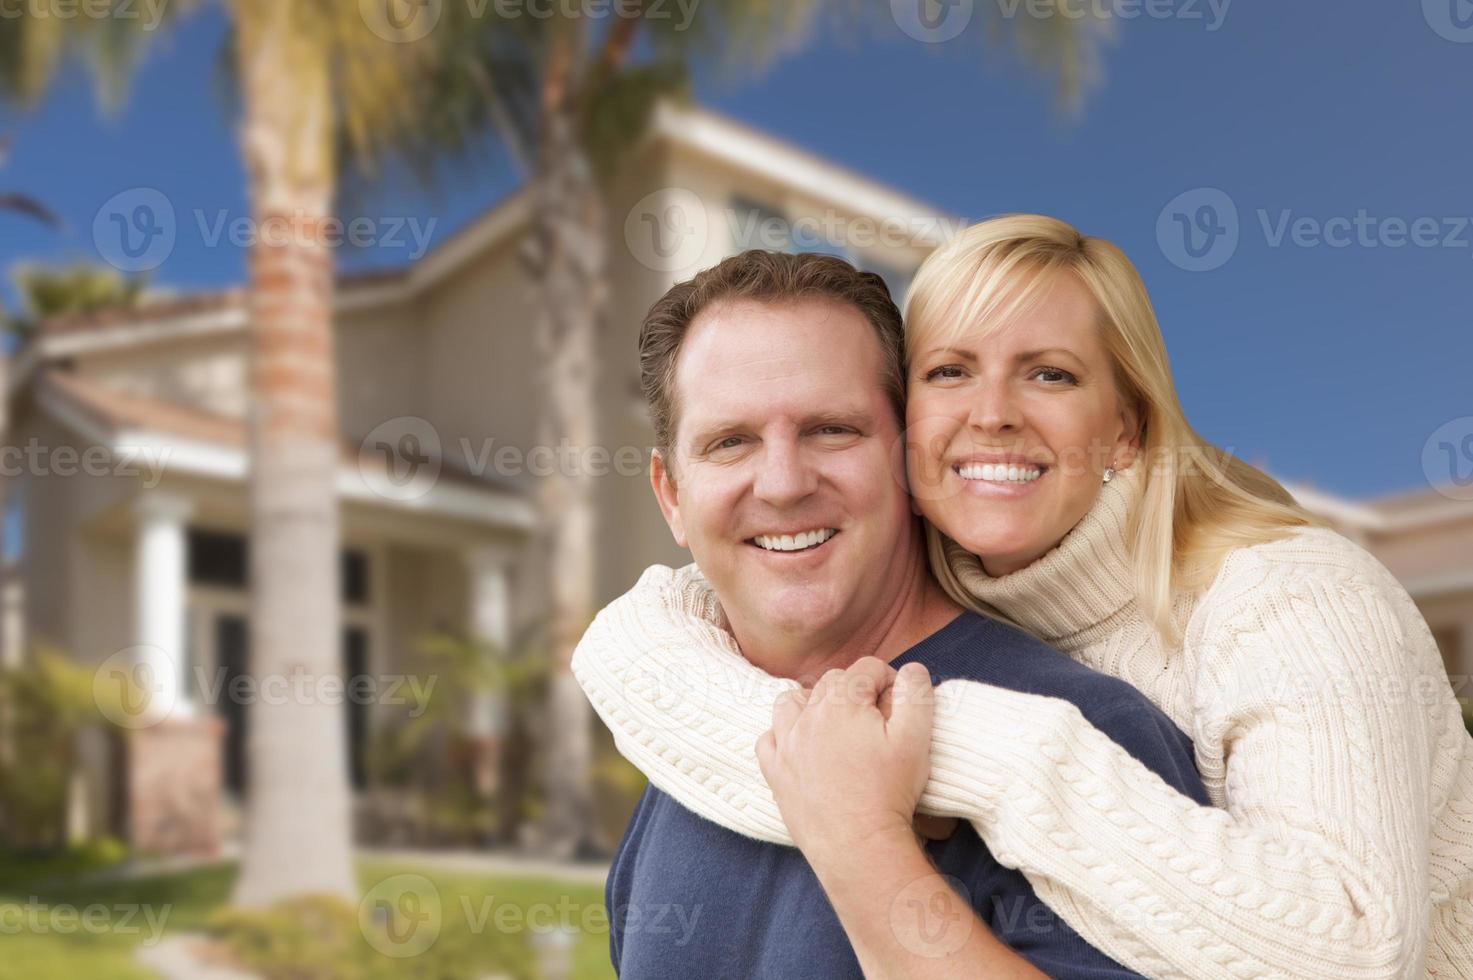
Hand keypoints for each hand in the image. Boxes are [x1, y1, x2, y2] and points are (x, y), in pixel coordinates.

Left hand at [755, 657, 935, 871]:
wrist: (859, 847)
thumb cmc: (890, 792)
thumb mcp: (916, 739)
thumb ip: (916, 695)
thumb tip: (912, 669)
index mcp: (843, 703)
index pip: (865, 668)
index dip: (887, 678)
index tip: (898, 700)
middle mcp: (808, 717)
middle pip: (830, 682)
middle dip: (854, 689)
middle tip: (875, 717)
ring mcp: (786, 745)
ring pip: (791, 702)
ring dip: (812, 703)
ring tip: (834, 722)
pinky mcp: (775, 773)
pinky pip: (768, 739)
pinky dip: (781, 735)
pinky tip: (800, 746)